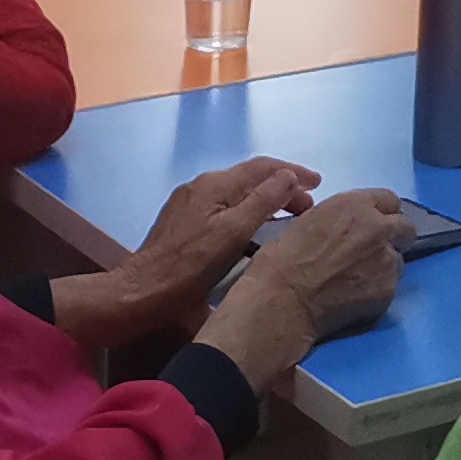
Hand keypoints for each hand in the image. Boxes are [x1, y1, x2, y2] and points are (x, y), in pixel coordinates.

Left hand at [52, 160, 319, 347]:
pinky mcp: (183, 221)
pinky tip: (254, 231)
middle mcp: (202, 186)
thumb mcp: (233, 234)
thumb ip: (263, 202)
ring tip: (288, 218)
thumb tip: (289, 176)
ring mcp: (190, 203)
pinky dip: (247, 212)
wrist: (141, 292)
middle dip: (282, 188)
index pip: (263, 167)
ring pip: (237, 193)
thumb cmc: (190, 267)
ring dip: (265, 201)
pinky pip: (224, 207)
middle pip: (250, 179)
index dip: (294, 173)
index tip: (319, 183)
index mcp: (215, 185)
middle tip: (308, 208)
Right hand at [198, 190, 408, 390]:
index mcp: (356, 204)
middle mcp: (379, 227)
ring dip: (383, 266)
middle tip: (373, 253)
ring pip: (398, 260)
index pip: (389, 200)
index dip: (382, 214)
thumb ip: (341, 220)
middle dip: (393, 238)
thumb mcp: (311, 220)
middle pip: (405, 228)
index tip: (374, 225)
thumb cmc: (283, 259)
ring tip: (358, 280)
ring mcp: (387, 259)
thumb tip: (348, 228)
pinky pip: (390, 286)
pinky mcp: (389, 289)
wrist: (284, 298)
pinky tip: (355, 298)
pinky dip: (377, 290)